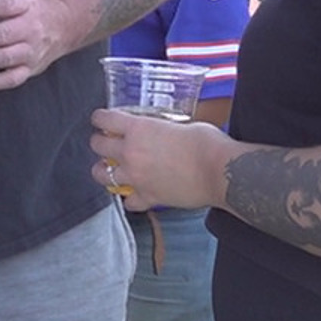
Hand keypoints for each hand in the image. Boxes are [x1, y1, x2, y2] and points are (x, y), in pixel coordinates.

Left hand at [88, 108, 230, 210]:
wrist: (223, 172)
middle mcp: (131, 153)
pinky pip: (128, 202)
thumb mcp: (182, 125)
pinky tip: (134, 195)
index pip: (104, 119)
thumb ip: (163, 129)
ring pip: (102, 175)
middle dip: (99, 143)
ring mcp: (136, 177)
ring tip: (109, 169)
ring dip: (103, 170)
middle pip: (97, 146)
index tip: (100, 120)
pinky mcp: (148, 197)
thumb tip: (163, 132)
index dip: (99, 119)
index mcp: (138, 129)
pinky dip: (129, 199)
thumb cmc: (209, 145)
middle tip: (105, 143)